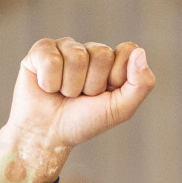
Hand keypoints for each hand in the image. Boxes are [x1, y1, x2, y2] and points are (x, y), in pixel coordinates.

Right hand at [0, 38, 154, 182]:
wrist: (47, 135)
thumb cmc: (84, 122)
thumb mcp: (120, 109)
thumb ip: (141, 84)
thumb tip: (140, 52)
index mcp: (111, 61)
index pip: (126, 50)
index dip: (117, 76)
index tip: (104, 94)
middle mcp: (89, 50)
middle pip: (101, 53)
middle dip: (92, 84)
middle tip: (81, 97)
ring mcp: (65, 47)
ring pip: (76, 57)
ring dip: (70, 86)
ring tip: (63, 94)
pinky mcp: (40, 50)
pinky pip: (51, 59)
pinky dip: (49, 82)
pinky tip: (46, 87)